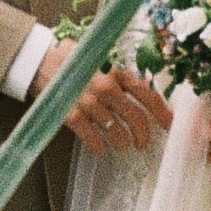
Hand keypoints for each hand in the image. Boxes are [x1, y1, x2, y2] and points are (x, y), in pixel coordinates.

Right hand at [30, 39, 170, 154]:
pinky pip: (92, 138)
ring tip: (122, 145)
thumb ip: (120, 76)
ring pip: (116, 131)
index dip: (162, 112)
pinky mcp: (71, 114)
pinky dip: (99, 146)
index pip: (147, 94)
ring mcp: (88, 101)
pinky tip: (100, 148)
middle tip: (143, 144)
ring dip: (122, 143)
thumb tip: (144, 93)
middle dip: (143, 135)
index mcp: (116, 72)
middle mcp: (105, 87)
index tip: (170, 126)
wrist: (39, 61)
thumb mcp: (101, 62)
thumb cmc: (74, 62)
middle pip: (136, 117)